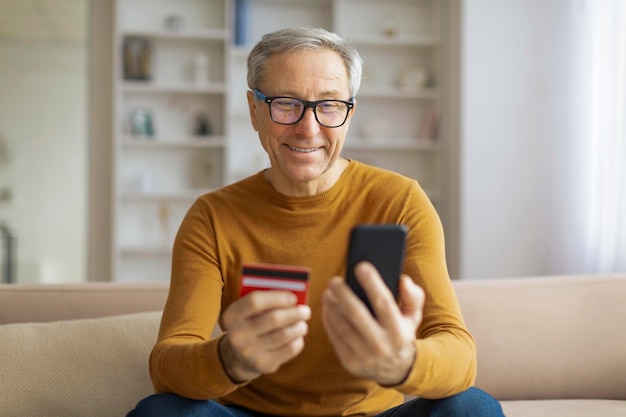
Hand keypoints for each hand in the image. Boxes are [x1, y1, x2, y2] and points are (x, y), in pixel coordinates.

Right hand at [219, 290, 310, 382]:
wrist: (238, 357)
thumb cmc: (251, 325)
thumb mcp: (248, 312)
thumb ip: (266, 301)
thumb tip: (294, 294)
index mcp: (232, 315)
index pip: (255, 301)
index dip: (277, 297)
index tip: (294, 297)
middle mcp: (237, 334)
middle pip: (273, 319)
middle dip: (294, 313)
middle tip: (306, 311)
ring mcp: (249, 352)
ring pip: (284, 335)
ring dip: (299, 327)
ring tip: (303, 324)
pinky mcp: (263, 364)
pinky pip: (289, 350)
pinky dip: (298, 341)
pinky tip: (298, 336)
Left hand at [321, 262, 424, 385]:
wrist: (397, 371)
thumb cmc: (402, 335)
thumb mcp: (413, 316)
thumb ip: (412, 296)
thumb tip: (403, 280)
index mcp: (399, 332)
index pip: (383, 302)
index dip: (371, 282)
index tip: (361, 266)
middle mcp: (381, 345)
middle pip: (356, 314)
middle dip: (343, 294)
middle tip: (334, 280)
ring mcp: (364, 356)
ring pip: (342, 326)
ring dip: (331, 306)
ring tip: (328, 292)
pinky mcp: (350, 362)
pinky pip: (335, 337)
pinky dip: (329, 320)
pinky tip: (327, 308)